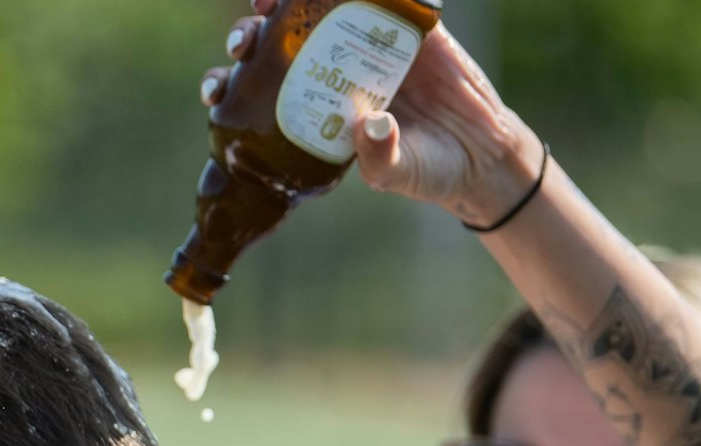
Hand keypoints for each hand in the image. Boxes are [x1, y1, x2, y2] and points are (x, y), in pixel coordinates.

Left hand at [201, 0, 545, 227]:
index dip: (231, 83)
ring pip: (319, 10)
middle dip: (250, 37)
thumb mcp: (399, 173)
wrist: (482, 152)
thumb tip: (370, 125)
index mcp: (315, 109)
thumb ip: (381, 158)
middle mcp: (332, 71)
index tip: (218, 88)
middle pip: (276, 45)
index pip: (259, 93)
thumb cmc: (428, 169)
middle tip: (244, 42)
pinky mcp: (411, 26)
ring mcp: (368, 44)